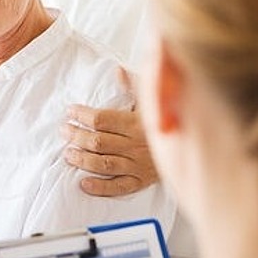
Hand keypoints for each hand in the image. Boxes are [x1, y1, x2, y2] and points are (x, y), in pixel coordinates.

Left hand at [62, 67, 157, 196]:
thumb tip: (118, 71)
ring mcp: (138, 164)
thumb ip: (135, 86)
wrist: (194, 147)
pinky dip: (100, 187)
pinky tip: (83, 183)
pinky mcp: (141, 181)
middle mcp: (136, 144)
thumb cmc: (170, 119)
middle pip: (98, 141)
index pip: (102, 119)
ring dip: (82, 159)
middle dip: (76, 136)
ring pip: (103, 164)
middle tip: (63, 131)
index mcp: (137, 123)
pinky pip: (118, 187)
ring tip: (67, 154)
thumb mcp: (155, 100)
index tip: (70, 111)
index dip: (82, 115)